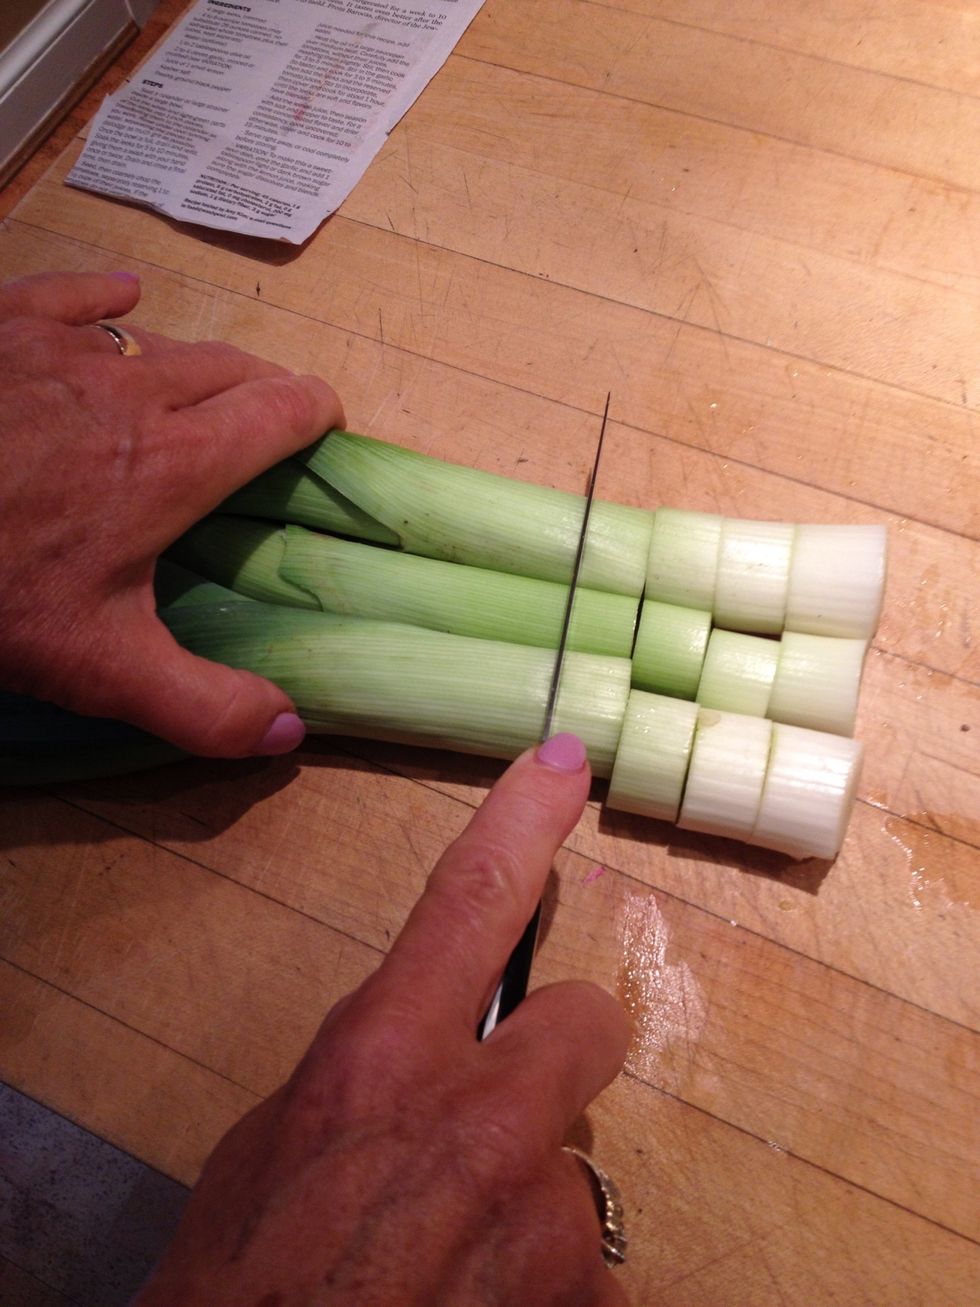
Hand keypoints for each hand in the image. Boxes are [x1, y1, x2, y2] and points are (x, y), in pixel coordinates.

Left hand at [0, 270, 343, 755]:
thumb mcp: (99, 668)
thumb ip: (203, 706)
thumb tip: (288, 731)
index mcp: (175, 463)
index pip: (280, 410)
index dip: (316, 412)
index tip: (326, 429)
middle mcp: (134, 390)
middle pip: (231, 368)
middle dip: (262, 390)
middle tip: (264, 424)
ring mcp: (63, 350)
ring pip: (160, 339)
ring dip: (191, 365)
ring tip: (193, 392)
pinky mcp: (3, 327)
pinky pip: (74, 295)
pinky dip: (108, 299)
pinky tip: (118, 298)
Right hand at [134, 735, 631, 1305]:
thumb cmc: (239, 1285)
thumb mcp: (268, 1148)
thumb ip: (362, 1074)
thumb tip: (421, 1050)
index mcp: (381, 1059)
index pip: (468, 901)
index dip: (521, 822)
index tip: (561, 765)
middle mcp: (481, 1119)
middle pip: (587, 1019)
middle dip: (552, 1059)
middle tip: (495, 1124)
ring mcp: (544, 1215)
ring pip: (577, 1167)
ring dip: (529, 1203)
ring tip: (450, 1263)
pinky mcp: (587, 1297)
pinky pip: (586, 1269)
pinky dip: (542, 1290)